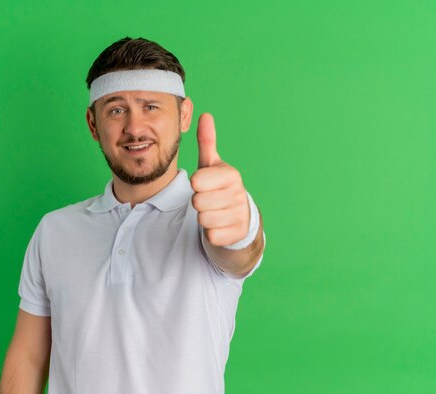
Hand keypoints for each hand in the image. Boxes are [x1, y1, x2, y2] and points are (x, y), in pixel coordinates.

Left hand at [190, 113, 249, 246]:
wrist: (239, 218)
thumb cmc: (219, 188)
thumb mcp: (212, 165)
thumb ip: (207, 142)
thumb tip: (205, 114)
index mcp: (231, 174)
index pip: (196, 182)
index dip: (195, 185)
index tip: (204, 185)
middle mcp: (238, 193)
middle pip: (197, 202)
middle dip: (199, 203)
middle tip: (209, 200)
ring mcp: (239, 214)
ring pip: (203, 220)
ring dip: (204, 218)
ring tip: (214, 212)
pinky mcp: (237, 234)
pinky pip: (211, 236)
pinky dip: (211, 233)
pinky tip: (219, 225)